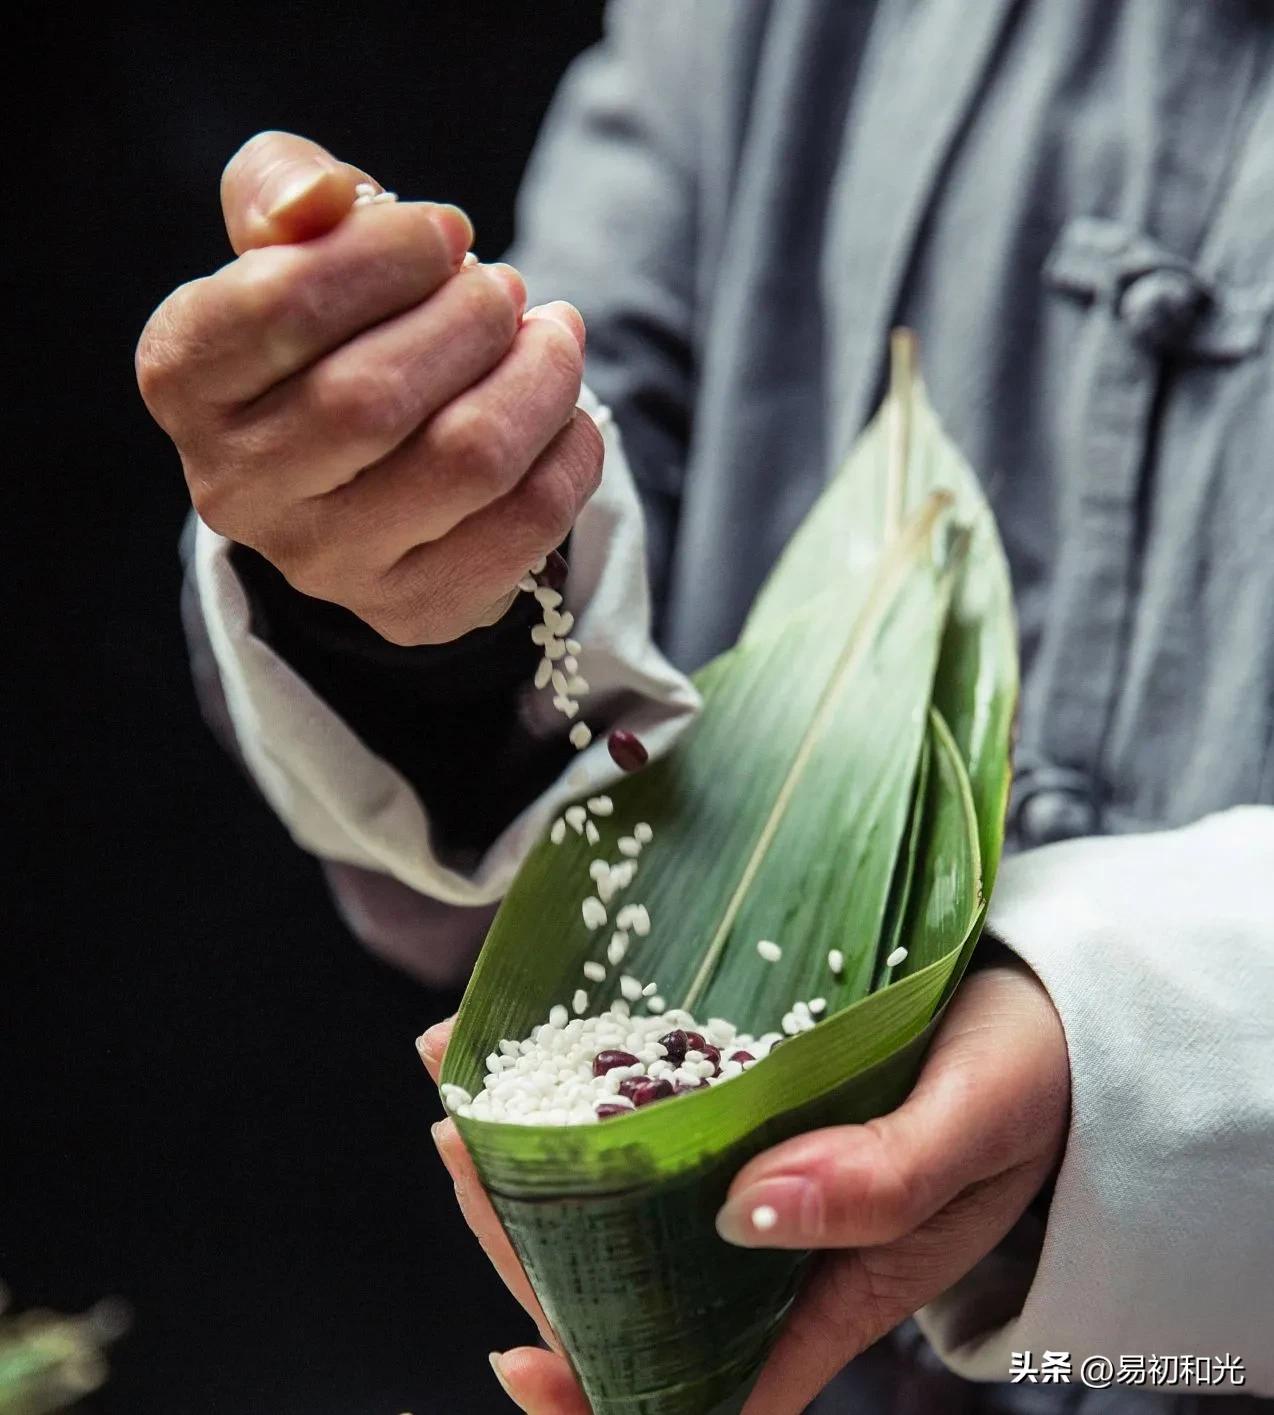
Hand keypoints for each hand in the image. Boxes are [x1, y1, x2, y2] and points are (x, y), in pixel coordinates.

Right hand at [137, 130, 601, 644]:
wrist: (364, 474)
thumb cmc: (330, 333)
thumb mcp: (291, 244)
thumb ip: (287, 189)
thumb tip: (324, 201)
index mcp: (185, 379)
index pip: (280, 307)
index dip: (386, 255)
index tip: (448, 233)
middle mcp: (237, 486)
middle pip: (375, 396)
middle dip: (470, 321)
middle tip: (505, 291)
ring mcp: (325, 563)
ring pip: (466, 459)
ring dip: (538, 379)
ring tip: (553, 338)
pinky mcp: (412, 607)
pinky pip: (526, 521)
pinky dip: (570, 451)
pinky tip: (564, 415)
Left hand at [418, 958, 1068, 1412]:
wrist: (1050, 1008)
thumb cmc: (1030, 1082)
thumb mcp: (977, 1130)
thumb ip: (882, 1180)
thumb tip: (748, 1214)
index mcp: (828, 1285)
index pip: (701, 1379)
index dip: (601, 1387)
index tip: (520, 1363)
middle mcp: (772, 1239)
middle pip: (627, 1275)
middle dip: (528, 1228)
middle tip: (460, 1142)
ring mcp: (752, 1167)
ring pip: (621, 1191)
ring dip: (534, 1149)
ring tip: (461, 1078)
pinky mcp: (746, 1097)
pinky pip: (650, 1104)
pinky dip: (583, 1074)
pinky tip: (528, 1027)